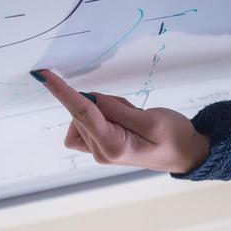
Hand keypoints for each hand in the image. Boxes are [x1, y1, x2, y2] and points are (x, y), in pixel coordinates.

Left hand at [33, 69, 209, 173]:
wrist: (186, 153)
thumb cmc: (175, 138)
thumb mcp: (152, 119)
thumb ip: (116, 109)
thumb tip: (89, 98)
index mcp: (112, 146)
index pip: (81, 113)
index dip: (62, 91)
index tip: (44, 76)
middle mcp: (100, 151)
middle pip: (82, 112)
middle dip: (103, 102)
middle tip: (132, 109)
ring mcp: (99, 150)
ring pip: (84, 115)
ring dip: (104, 108)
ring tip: (133, 116)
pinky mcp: (101, 144)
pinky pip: (88, 121)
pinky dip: (101, 113)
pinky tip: (122, 118)